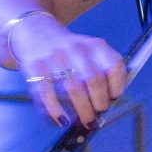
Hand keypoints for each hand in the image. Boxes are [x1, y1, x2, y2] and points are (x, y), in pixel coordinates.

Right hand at [6, 16, 127, 129]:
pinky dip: (55, 111)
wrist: (34, 30)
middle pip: (94, 80)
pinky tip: (61, 120)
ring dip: (82, 111)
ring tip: (84, 121)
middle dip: (98, 104)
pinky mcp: (35, 65)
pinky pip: (47, 93)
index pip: (114, 65)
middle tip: (97, 116)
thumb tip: (105, 107)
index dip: (117, 86)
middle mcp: (76, 48)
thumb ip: (101, 73)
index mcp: (95, 45)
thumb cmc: (67, 50)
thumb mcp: (89, 51)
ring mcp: (55, 56)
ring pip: (73, 89)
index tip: (113, 98)